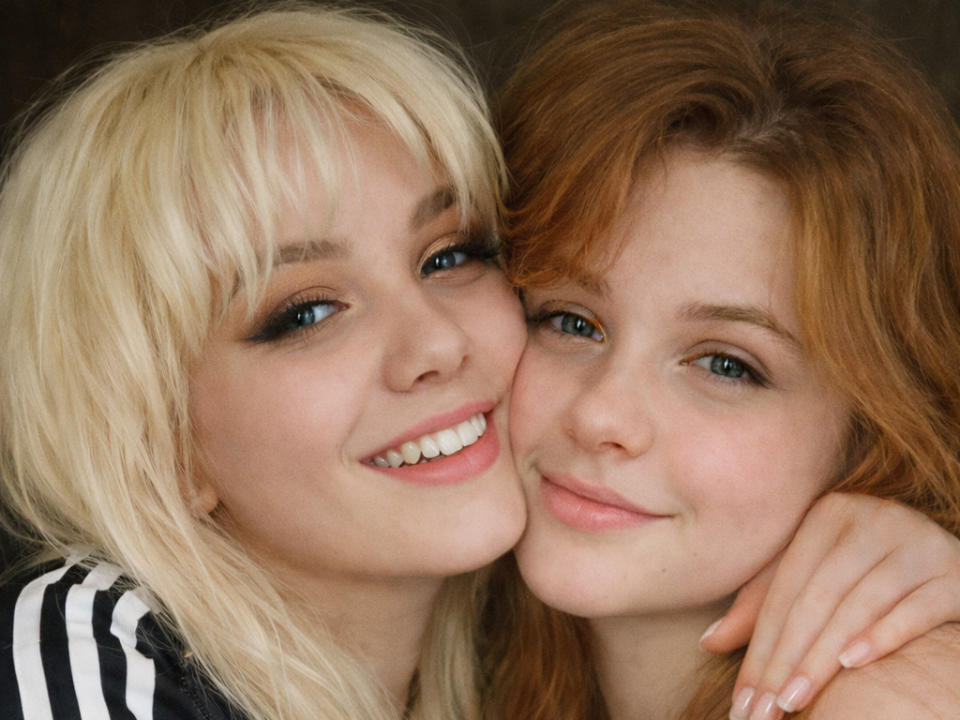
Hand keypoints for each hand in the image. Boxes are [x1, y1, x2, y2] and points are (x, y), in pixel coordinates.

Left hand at [699, 492, 959, 719]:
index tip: (743, 697)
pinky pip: (914, 606)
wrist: (940, 556)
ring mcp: (915, 540)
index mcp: (826, 515)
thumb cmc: (864, 574)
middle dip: (785, 660)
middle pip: (816, 598)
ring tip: (793, 698)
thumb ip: (761, 606)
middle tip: (764, 710)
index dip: (759, 644)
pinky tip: (851, 665)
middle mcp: (871, 517)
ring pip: (858, 604)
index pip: (784, 588)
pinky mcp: (951, 568)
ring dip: (821, 657)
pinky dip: (881, 635)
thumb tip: (709, 642)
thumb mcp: (810, 578)